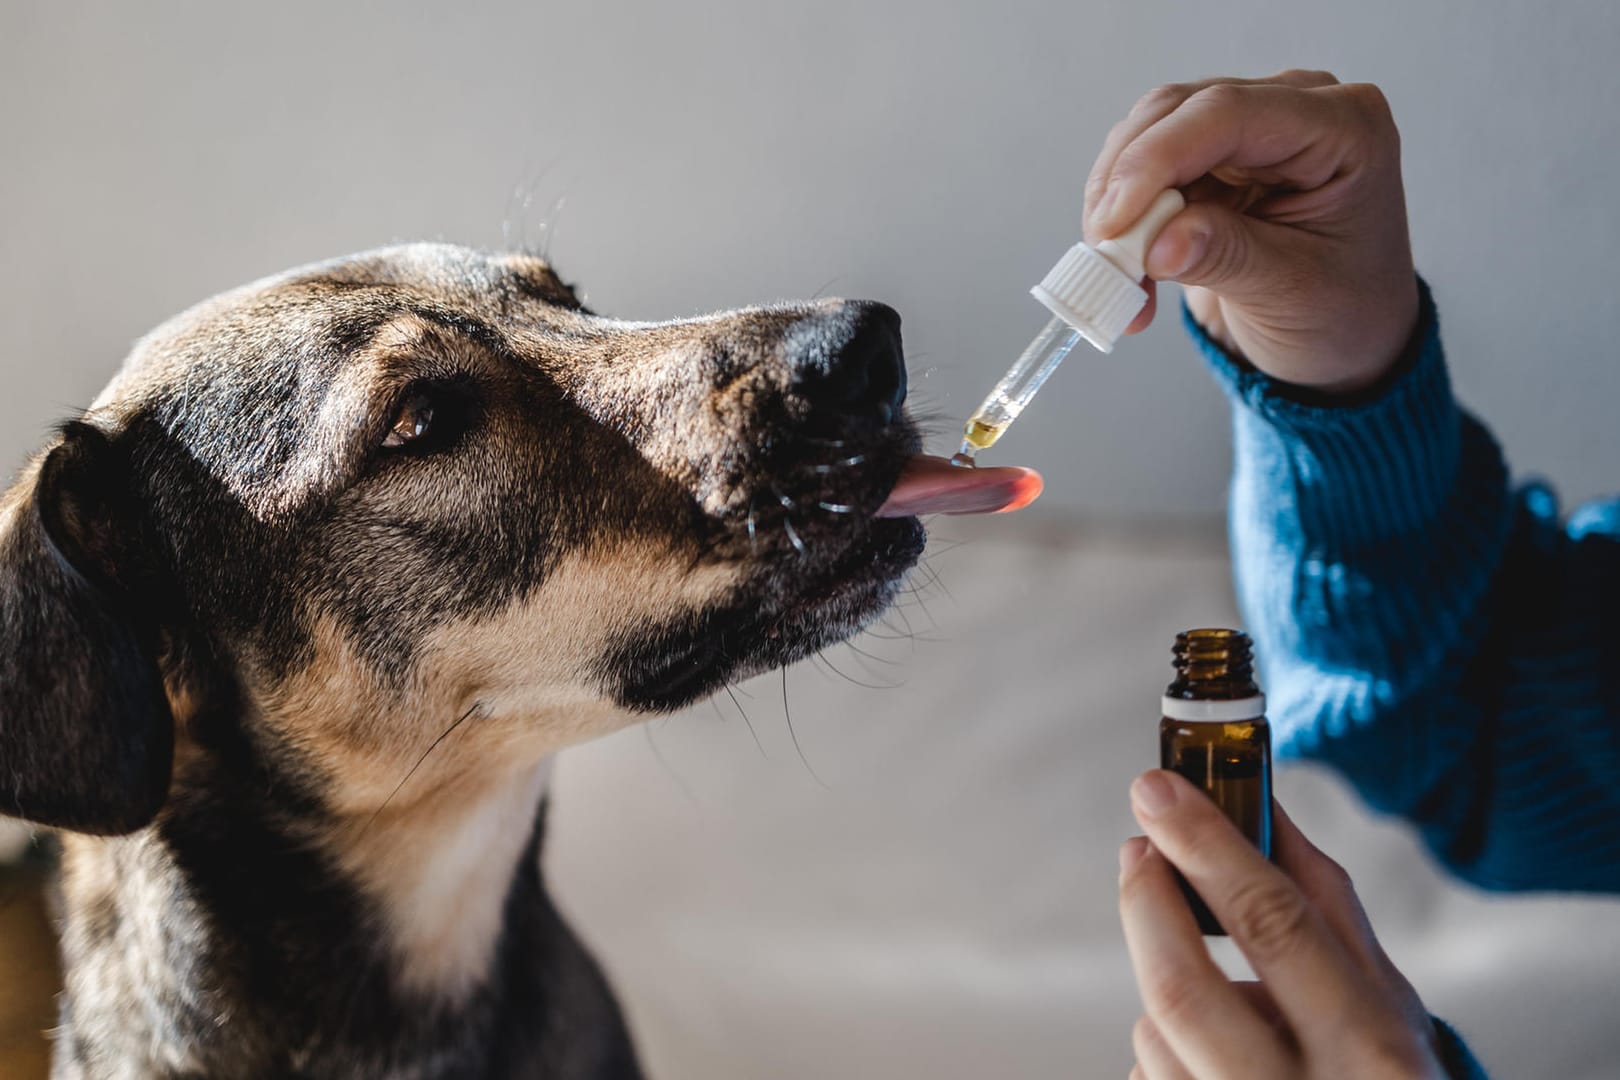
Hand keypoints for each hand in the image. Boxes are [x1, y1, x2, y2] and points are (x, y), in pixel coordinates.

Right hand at [1084, 72, 1417, 395]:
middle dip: (1127, 183)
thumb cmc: (1344, 311)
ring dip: (1117, 206)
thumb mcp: (1291, 292)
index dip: (1158, 159)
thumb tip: (1155, 244)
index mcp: (1344, 128)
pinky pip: (1142, 169)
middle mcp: (1295, 109)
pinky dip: (1123, 221)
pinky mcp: (1211, 155)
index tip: (1113, 223)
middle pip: (1178, 113)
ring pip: (1147, 135)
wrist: (1345, 338)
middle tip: (1106, 257)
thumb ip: (1225, 257)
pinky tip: (1131, 274)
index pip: (1230, 113)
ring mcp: (1250, 128)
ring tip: (1123, 280)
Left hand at [1119, 770, 1445, 1078]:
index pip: (1273, 925)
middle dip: (1146, 902)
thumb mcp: (1383, 995)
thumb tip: (1257, 803)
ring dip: (1167, 991)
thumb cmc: (1382, 1073)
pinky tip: (1214, 1061)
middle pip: (1181, 986)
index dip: (1206, 846)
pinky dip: (1167, 1047)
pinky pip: (1147, 1073)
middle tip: (1138, 849)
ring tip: (1223, 1002)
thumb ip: (1322, 900)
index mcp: (1368, 1049)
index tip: (1157, 789)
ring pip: (1154, 1032)